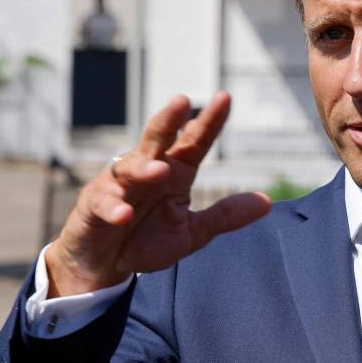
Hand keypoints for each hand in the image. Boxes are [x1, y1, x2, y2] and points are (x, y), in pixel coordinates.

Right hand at [46, 92, 270, 296]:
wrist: (107, 263)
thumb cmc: (148, 240)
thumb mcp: (193, 232)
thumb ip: (225, 216)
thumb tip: (267, 202)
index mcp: (175, 172)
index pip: (194, 141)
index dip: (209, 121)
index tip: (226, 98)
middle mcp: (147, 169)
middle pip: (158, 138)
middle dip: (168, 120)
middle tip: (181, 102)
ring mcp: (119, 185)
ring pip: (131, 168)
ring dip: (144, 167)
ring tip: (160, 170)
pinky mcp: (94, 206)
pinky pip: (103, 203)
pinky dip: (113, 207)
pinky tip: (124, 214)